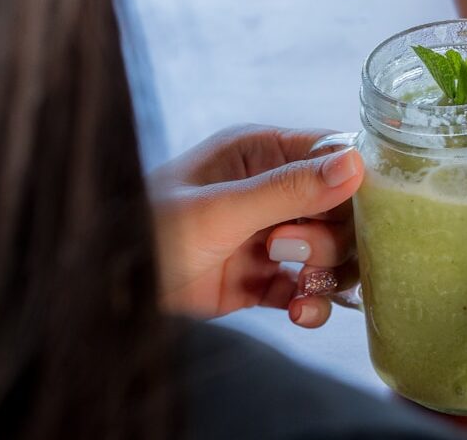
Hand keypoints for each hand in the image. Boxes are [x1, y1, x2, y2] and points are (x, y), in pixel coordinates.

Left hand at [148, 125, 362, 326]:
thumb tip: (356, 165)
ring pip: (331, 251)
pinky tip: (298, 312)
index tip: (354, 213)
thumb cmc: (149, 231)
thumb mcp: (222, 210)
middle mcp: (271, 190)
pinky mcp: (262, 279)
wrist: (110, 295)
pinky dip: (312, 303)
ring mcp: (268, 236)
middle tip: (285, 248)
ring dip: (323, 272)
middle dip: (327, 237)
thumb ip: (289, 189)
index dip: (352, 184)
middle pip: (340, 209)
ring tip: (294, 285)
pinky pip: (307, 288)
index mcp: (261, 153)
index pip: (332, 155)